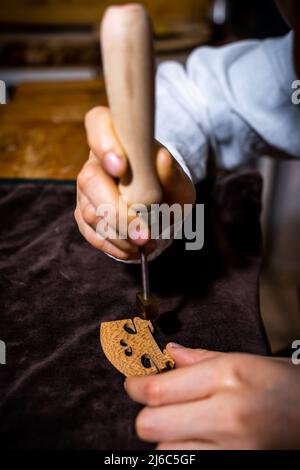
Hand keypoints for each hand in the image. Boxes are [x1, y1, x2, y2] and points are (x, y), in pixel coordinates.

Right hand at [75, 106, 195, 259]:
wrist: (162, 206)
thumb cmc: (168, 187)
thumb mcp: (180, 181)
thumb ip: (172, 174)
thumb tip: (162, 159)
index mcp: (117, 138)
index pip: (97, 123)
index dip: (103, 142)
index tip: (121, 166)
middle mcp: (95, 162)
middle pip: (90, 180)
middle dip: (117, 212)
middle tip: (144, 233)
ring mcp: (85, 191)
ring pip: (91, 213)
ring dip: (121, 235)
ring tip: (147, 243)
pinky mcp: (84, 216)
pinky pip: (92, 234)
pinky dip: (115, 246)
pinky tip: (133, 250)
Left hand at [125, 344, 299, 448]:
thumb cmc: (286, 387)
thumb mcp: (246, 361)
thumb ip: (201, 358)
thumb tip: (169, 353)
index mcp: (228, 377)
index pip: (157, 390)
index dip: (135, 386)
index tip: (134, 384)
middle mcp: (227, 416)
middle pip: (151, 425)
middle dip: (148, 414)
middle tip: (158, 405)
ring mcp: (231, 450)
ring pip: (165, 453)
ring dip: (167, 439)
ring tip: (184, 426)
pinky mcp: (234, 467)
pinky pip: (188, 465)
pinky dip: (184, 455)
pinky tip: (197, 441)